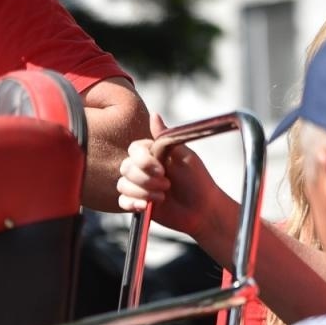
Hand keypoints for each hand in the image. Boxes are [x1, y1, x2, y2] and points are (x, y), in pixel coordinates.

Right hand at [116, 112, 224, 238]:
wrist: (203, 210)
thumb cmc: (198, 181)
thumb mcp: (184, 156)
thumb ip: (165, 137)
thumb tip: (154, 115)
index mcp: (153, 154)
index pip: (133, 150)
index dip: (143, 160)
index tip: (161, 169)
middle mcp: (143, 168)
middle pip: (125, 168)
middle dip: (145, 179)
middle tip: (167, 184)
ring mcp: (139, 186)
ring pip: (122, 185)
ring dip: (143, 192)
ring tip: (162, 197)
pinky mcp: (137, 203)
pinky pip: (122, 201)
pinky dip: (132, 203)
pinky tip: (146, 206)